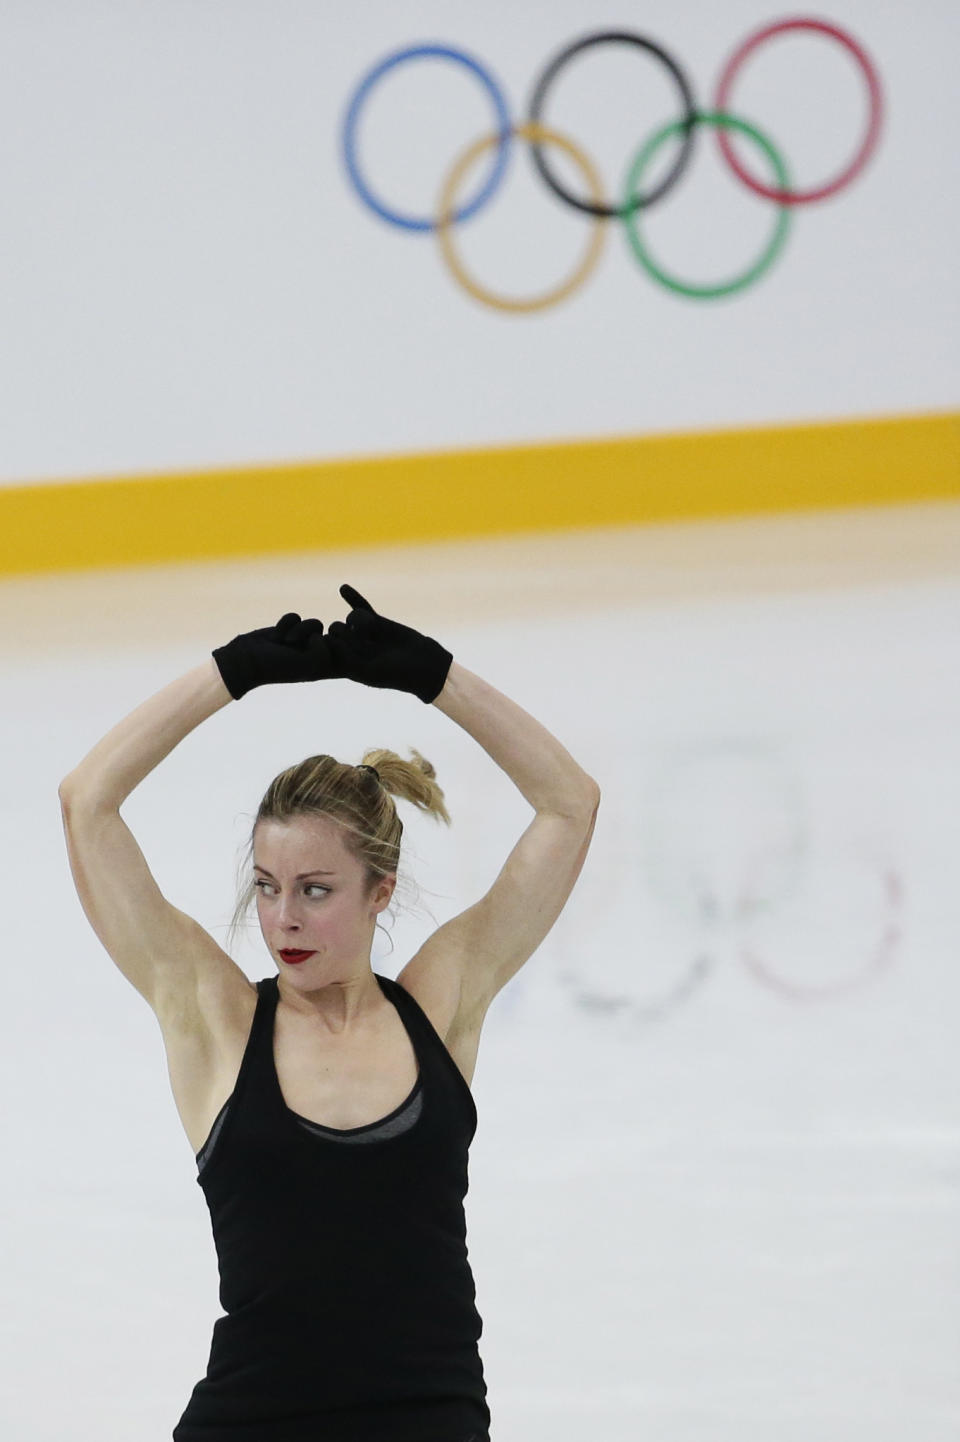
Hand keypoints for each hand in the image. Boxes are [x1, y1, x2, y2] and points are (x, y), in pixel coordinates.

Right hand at [212, 612, 342, 699]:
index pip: (343, 651)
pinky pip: (296, 617)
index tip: (311, 654)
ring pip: (314, 623)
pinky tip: (275, 637)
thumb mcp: (309, 663)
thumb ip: (326, 648)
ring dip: (298, 629)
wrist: (246, 660)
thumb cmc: (278, 666)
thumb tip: (319, 633)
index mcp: (324, 670)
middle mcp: (316, 657)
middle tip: (293, 647)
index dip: (330, 647)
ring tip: (284, 642)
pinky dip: (285, 623)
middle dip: (310, 635)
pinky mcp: (288, 632)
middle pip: (328, 633)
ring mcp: (302, 644)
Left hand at [325, 584, 452, 703]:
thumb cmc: (397, 674)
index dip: (332, 646)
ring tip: (372, 627)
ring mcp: (366, 634)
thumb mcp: (370, 671)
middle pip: (338, 631)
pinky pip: (363, 607)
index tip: (344, 647)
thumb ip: (348, 659)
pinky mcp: (378, 622)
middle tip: (362, 636)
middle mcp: (354, 648)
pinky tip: (343, 588)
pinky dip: (354, 597)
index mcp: (349, 665)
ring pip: (351, 618)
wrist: (425, 664)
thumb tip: (332, 640)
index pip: (330, 650)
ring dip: (358, 619)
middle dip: (345, 631)